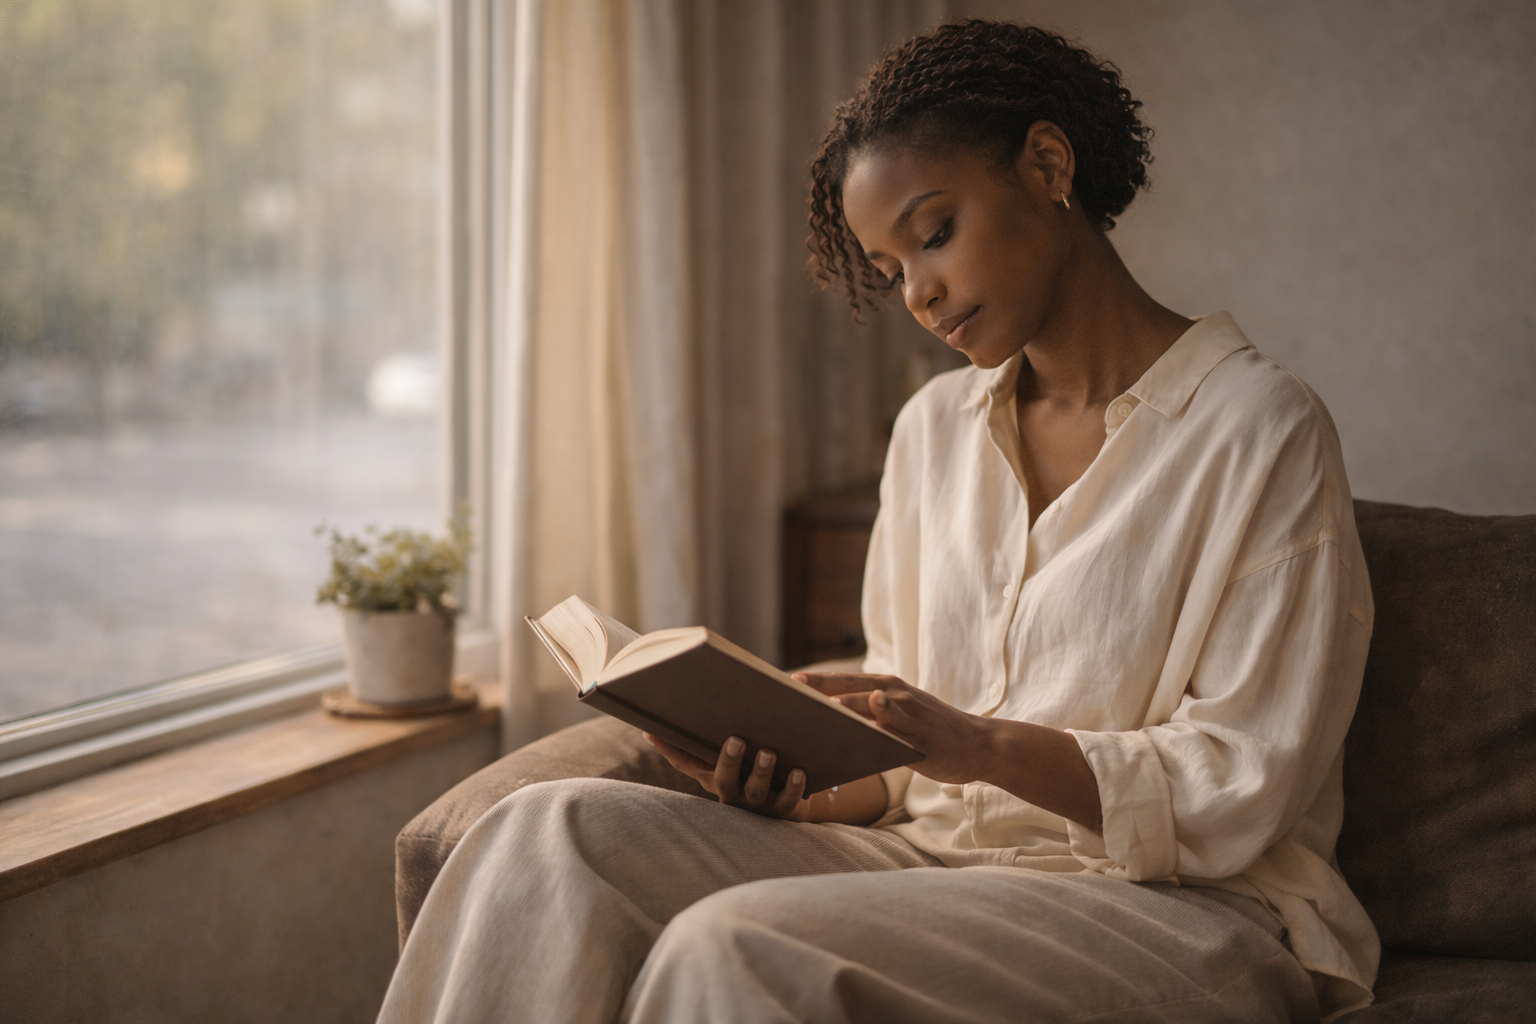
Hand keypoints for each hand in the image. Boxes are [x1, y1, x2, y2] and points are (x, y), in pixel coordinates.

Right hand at [644, 733, 810, 819]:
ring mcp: (757, 803)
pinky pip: (788, 800)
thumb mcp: (738, 752)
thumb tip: (713, 693)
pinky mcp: (783, 809)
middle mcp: (733, 793)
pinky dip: (794, 787)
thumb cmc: (757, 766)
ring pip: (756, 790)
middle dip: (728, 761)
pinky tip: (799, 771)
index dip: (668, 749)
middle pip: (724, 781)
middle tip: (736, 739)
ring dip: (761, 772)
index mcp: (717, 776)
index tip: (651, 732)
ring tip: (768, 753)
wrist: (794, 799)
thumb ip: (722, 732)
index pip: (687, 763)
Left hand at [795, 672, 994, 784]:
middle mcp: (895, 693)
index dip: (813, 681)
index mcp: (886, 687)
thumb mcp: (899, 719)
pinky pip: (897, 725)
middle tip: (788, 687)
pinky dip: (884, 715)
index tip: (782, 681)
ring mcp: (908, 712)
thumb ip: (869, 718)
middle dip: (819, 687)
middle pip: (849, 687)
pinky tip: (870, 710)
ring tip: (818, 704)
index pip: (843, 680)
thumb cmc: (932, 732)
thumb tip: (831, 722)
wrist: (978, 744)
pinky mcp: (920, 734)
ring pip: (870, 704)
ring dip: (845, 702)